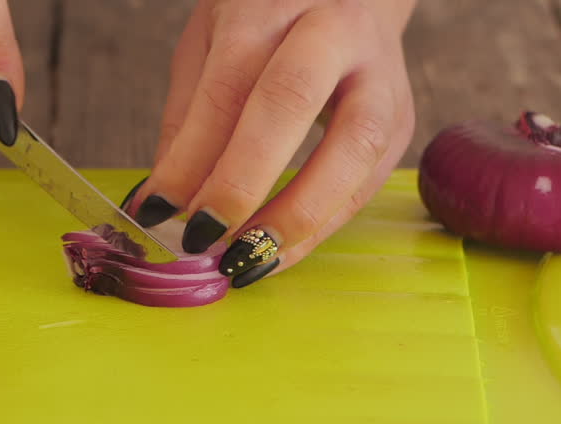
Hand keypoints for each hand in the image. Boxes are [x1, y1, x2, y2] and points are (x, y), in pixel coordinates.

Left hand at [123, 0, 416, 287]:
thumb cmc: (268, 20)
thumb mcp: (209, 44)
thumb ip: (187, 118)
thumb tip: (161, 203)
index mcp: (271, 4)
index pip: (228, 85)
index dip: (193, 155)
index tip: (159, 212)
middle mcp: (333, 30)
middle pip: (291, 101)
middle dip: (243, 181)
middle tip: (205, 237)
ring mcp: (380, 75)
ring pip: (352, 148)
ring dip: (296, 217)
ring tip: (247, 261)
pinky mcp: (402, 119)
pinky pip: (365, 183)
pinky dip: (320, 227)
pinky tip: (278, 253)